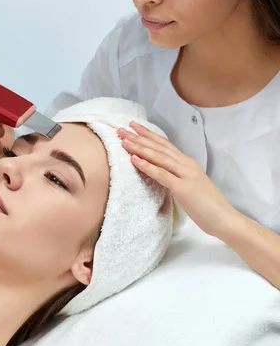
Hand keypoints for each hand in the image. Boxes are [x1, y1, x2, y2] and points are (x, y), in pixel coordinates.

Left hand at [118, 121, 239, 237]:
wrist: (224, 218)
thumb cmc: (208, 206)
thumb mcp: (190, 186)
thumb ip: (178, 177)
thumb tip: (162, 174)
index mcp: (188, 163)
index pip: (165, 145)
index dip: (149, 135)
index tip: (133, 127)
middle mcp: (187, 164)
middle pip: (159, 147)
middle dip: (139, 137)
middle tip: (121, 128)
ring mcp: (186, 175)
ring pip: (159, 157)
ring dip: (139, 147)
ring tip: (124, 140)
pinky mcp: (183, 188)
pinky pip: (161, 174)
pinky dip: (147, 166)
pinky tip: (134, 159)